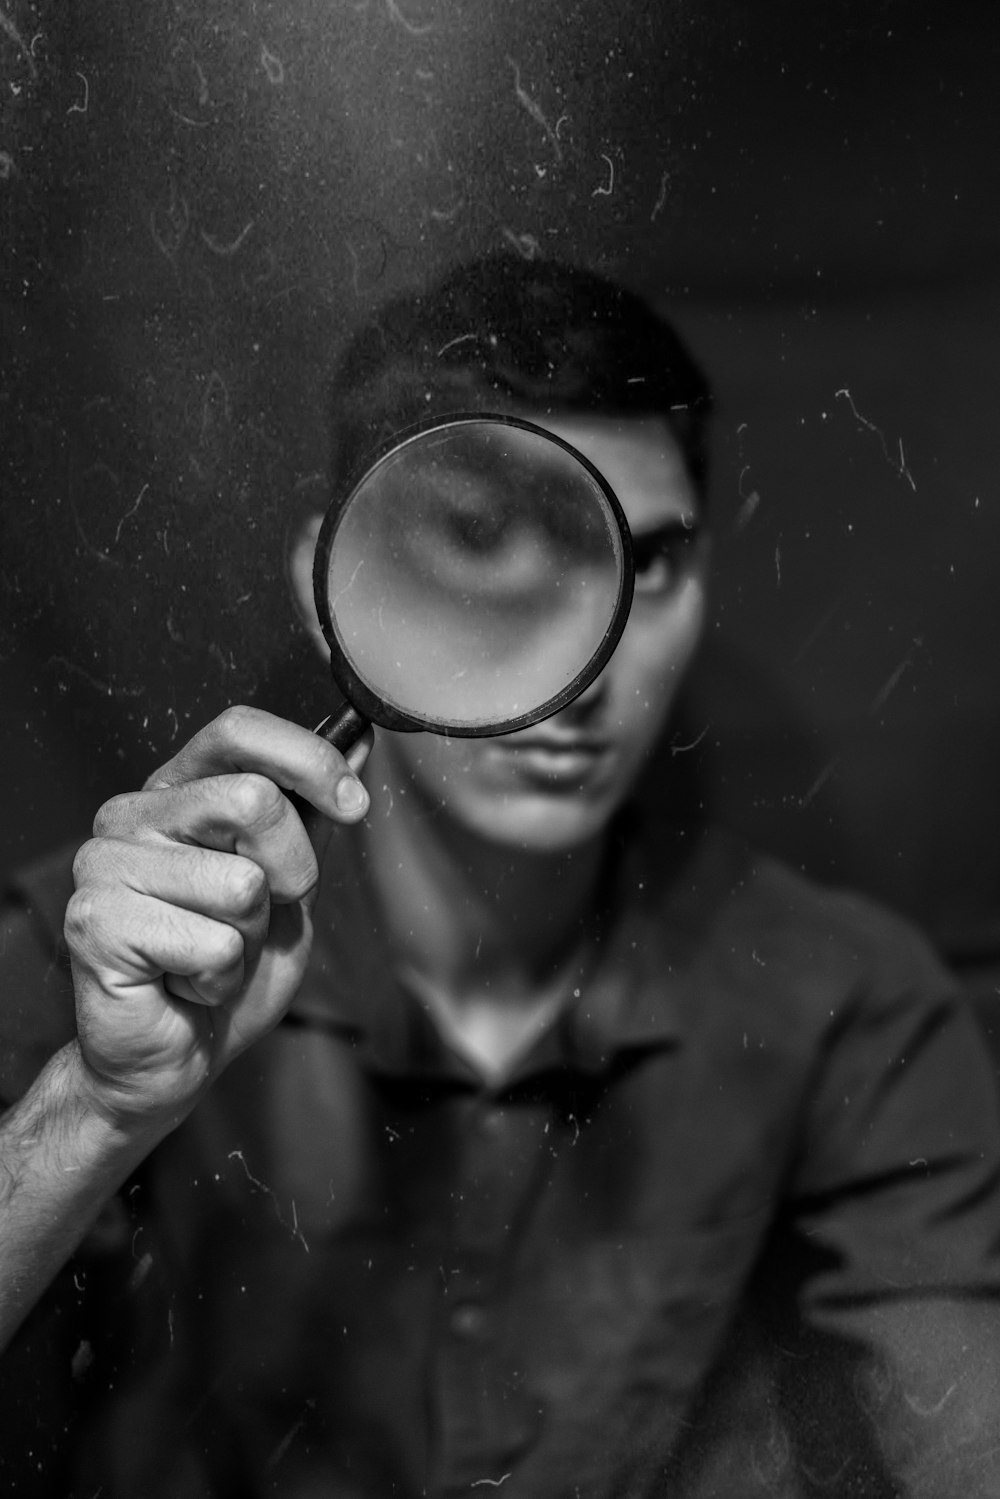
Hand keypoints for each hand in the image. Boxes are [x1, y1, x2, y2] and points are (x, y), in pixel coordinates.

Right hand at [65, 706, 372, 1131]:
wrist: (174, 1057)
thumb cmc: (225, 971)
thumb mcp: (288, 888)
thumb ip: (311, 821)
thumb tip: (357, 750)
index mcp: (178, 792)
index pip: (238, 732)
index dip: (309, 759)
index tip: (353, 804)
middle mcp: (133, 815)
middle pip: (253, 799)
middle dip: (290, 871)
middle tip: (260, 917)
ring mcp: (104, 864)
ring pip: (240, 883)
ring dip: (247, 938)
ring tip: (208, 956)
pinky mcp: (95, 923)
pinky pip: (211, 944)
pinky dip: (217, 978)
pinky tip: (182, 983)